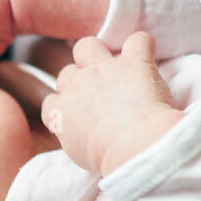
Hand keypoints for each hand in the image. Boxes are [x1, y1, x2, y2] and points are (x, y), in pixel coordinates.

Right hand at [41, 33, 183, 175]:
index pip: (52, 101)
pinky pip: (138, 41)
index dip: (66, 105)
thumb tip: (83, 137)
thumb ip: (76, 138)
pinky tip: (148, 58)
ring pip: (88, 45)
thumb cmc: (108, 159)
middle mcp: (78, 85)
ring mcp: (105, 70)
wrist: (133, 146)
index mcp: (61, 112)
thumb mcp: (81, 155)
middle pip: (68, 72)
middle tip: (100, 96)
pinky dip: (143, 47)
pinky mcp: (134, 63)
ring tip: (115, 68)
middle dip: (80, 81)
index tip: (80, 116)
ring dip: (99, 53)